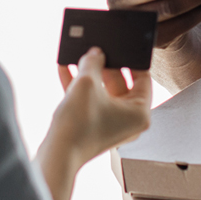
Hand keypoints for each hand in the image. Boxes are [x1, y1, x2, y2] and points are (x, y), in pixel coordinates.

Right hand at [52, 47, 150, 164]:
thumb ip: (94, 61)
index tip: (121, 45)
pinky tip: (66, 67)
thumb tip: (96, 53)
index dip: (131, 59)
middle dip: (105, 65)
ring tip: (78, 54)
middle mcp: (129, 121)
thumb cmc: (79, 124)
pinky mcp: (93, 127)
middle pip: (120, 83)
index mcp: (140, 113)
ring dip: (89, 73)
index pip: (143, 77)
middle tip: (96, 47)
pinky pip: (90, 101)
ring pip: (102, 91)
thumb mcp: (87, 82)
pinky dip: (79, 86)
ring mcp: (111, 125)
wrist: (57, 154)